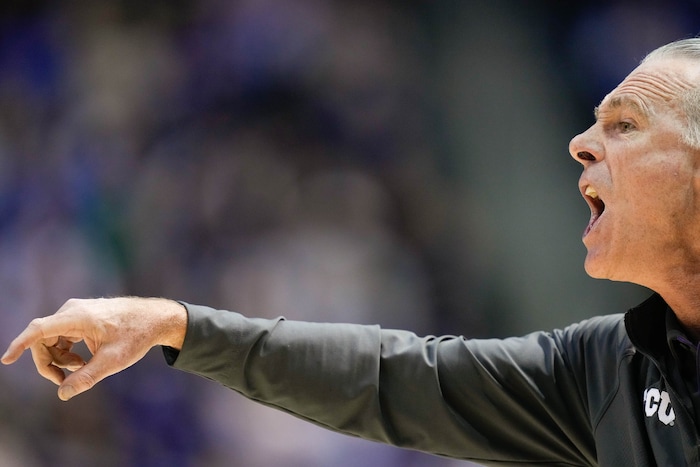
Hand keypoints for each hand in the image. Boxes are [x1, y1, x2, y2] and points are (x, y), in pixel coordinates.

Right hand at [1, 297, 186, 400]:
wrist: (155, 319)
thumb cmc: (136, 335)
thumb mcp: (113, 360)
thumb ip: (87, 377)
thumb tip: (63, 393)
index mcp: (78, 317)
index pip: (39, 329)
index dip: (20, 344)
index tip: (6, 360)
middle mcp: (72, 311)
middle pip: (42, 339)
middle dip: (48, 363)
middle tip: (64, 381)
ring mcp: (76, 313)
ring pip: (52, 340)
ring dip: (59, 359)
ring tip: (81, 369)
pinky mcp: (81, 317)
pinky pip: (62, 337)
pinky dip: (67, 352)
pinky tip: (82, 362)